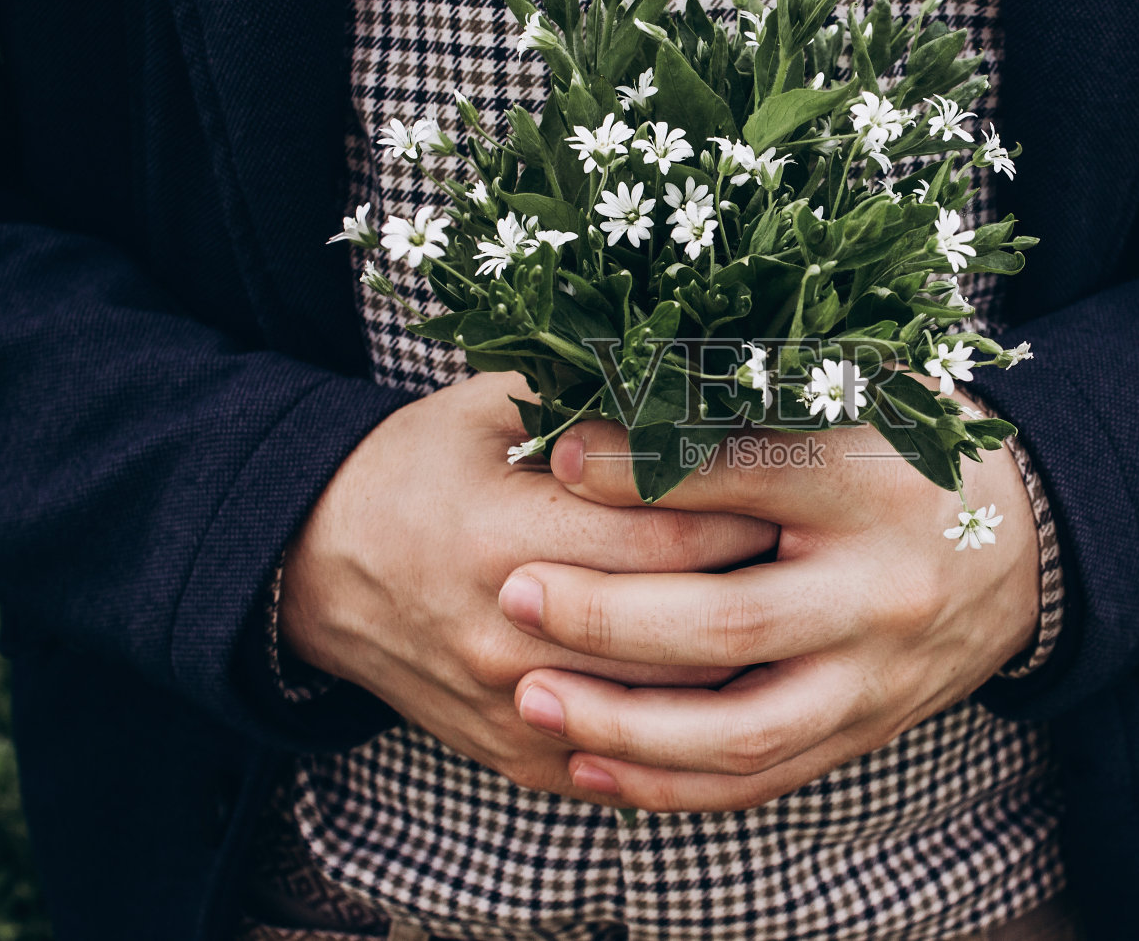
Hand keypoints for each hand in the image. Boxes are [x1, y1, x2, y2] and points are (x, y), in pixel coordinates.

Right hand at [279, 371, 777, 805]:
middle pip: (683, 633)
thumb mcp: (488, 408)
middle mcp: (509, 633)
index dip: (751, 516)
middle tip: (818, 561)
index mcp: (508, 534)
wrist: (320, 567)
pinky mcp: (516, 754)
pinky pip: (629, 764)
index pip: (672, 538)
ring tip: (797, 622)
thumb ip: (588, 396)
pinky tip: (739, 689)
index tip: (800, 497)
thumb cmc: (420, 467)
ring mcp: (512, 707)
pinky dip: (691, 732)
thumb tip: (705, 374)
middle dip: (765, 594)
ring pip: (669, 711)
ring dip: (742, 671)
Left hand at [500, 405, 1039, 811]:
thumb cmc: (910, 455)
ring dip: (624, 726)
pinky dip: (670, 783)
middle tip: (515, 596)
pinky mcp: (867, 731)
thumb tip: (590, 433)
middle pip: (731, 623)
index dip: (643, 471)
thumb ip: (731, 411)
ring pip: (740, 730)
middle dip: (608, 619)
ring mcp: (876, 677)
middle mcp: (881, 591)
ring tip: (530, 698)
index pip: (746, 475)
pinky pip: (763, 778)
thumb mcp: (846, 404)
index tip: (556, 459)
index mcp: (873, 486)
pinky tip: (591, 765)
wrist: (1027, 548)